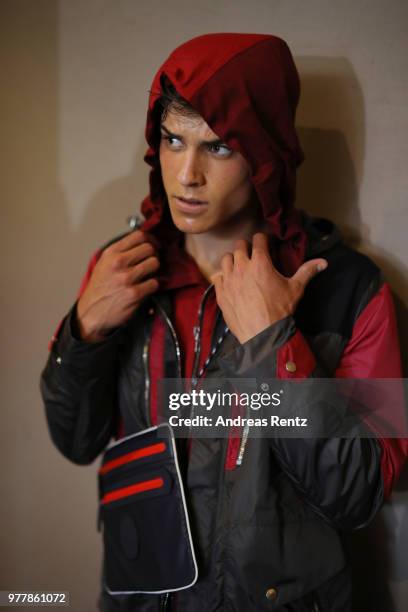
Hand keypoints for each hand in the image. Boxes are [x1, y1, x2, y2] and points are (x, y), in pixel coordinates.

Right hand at [76, 230, 159, 341]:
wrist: (90, 312)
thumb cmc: (99, 289)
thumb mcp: (104, 263)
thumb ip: (121, 251)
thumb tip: (143, 243)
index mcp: (111, 253)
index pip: (139, 235)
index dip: (151, 240)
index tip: (153, 246)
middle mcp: (118, 263)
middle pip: (149, 248)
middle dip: (154, 255)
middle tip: (151, 262)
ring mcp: (126, 278)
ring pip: (154, 263)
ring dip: (155, 270)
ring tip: (148, 275)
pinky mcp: (134, 293)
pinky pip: (155, 283)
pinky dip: (153, 286)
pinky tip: (146, 288)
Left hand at [211, 233, 327, 343]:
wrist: (262, 334)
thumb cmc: (280, 311)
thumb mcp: (295, 289)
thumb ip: (307, 271)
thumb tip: (323, 262)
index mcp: (260, 263)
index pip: (258, 239)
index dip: (262, 239)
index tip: (265, 244)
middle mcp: (242, 268)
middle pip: (238, 246)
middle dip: (246, 247)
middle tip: (251, 254)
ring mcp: (229, 280)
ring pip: (225, 259)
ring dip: (232, 260)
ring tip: (239, 266)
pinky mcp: (221, 293)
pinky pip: (217, 277)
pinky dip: (223, 277)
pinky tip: (230, 282)